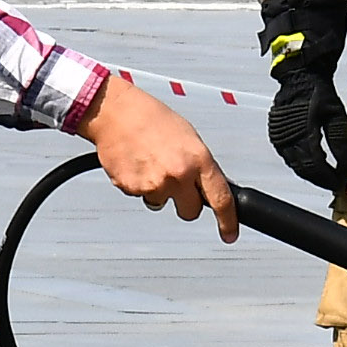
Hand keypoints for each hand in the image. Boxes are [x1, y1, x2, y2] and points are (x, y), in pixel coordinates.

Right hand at [86, 74, 240, 236]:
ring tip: (151, 163)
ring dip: (159, 190)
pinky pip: (141, 196)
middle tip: (176, 183)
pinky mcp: (133, 188)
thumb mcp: (190, 139)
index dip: (227, 221)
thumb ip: (200, 166)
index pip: (221, 199)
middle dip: (186, 203)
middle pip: (190, 211)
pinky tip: (137, 163)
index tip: (229, 234)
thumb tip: (210, 187)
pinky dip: (140, 184)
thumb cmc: (153, 120)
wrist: (116, 112)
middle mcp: (179, 174)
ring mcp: (155, 184)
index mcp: (199, 159)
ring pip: (162, 203)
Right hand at [266, 70, 346, 191]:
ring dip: (310, 174)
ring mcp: (279, 137)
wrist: (300, 76)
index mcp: (303, 133)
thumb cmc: (320, 93)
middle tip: (334, 184)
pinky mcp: (276, 135)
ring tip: (325, 178)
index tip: (340, 184)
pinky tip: (312, 166)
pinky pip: (288, 157)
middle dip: (320, 179)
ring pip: (295, 165)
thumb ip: (340, 143)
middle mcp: (287, 138)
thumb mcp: (337, 116)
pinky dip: (301, 164)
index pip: (315, 166)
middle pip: (304, 169)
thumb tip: (346, 169)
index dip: (328, 178)